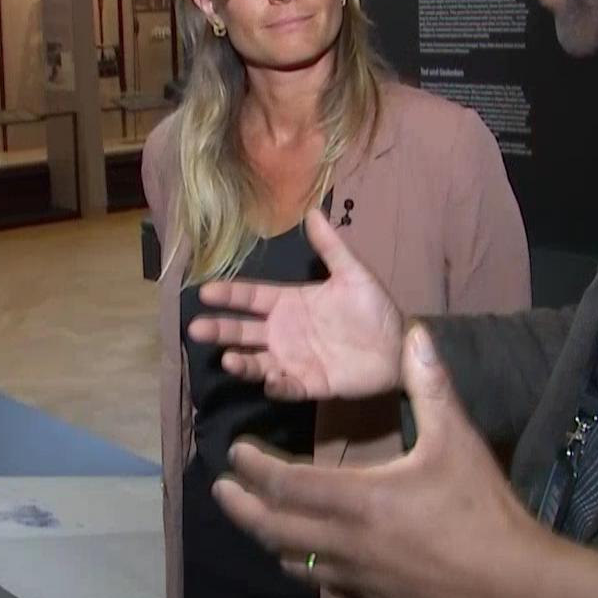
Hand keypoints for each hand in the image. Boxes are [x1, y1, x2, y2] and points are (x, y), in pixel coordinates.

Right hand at [187, 209, 404, 400]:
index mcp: (289, 302)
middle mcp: (284, 332)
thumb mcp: (353, 273)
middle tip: (197, 328)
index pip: (252, 296)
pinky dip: (277, 386)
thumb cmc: (374, 307)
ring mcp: (294, 359)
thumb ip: (331, 245)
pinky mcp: (311, 383)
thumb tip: (314, 210)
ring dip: (242, 362)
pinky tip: (270, 381)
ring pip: (258, 361)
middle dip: (220, 329)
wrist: (401, 345)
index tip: (205, 291)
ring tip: (228, 359)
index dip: (229, 294)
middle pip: (244, 330)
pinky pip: (288, 387)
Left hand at [211, 326, 597, 597]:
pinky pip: (319, 582)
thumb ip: (430, 385)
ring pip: (290, 560)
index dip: (252, 467)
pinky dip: (299, 564)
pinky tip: (303, 556)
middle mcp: (344, 542)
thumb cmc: (482, 510)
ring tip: (255, 518)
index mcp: (358, 499)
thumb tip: (415, 334)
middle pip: (271, 527)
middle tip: (220, 489)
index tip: (234, 451)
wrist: (511, 587)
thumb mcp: (457, 440)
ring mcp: (354, 577)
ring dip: (266, 536)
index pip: (283, 483)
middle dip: (240, 506)